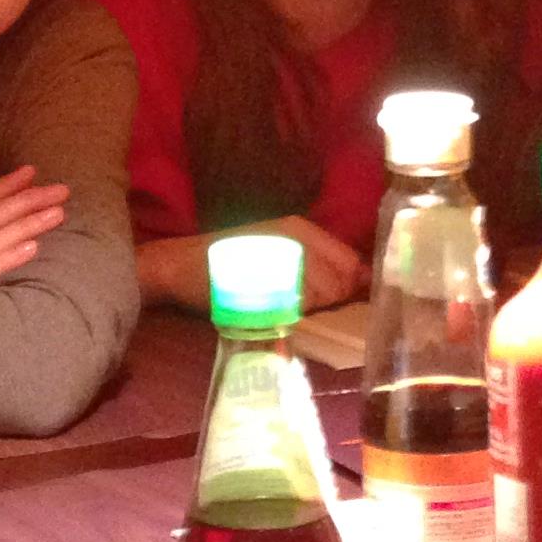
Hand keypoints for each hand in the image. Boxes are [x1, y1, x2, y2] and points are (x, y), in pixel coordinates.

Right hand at [136, 216, 364, 313]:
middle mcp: (295, 236)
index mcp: (300, 228)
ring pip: (321, 295)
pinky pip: (295, 306)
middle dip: (328, 300)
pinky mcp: (265, 277)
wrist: (181, 265)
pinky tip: (271, 309)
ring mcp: (280, 256)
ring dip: (307, 308)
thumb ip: (319, 265)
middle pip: (340, 281)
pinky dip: (289, 314)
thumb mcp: (277, 252)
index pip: (350, 262)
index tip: (331, 298)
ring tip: (279, 303)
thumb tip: (360, 280)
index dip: (347, 285)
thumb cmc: (231, 262)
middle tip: (295, 301)